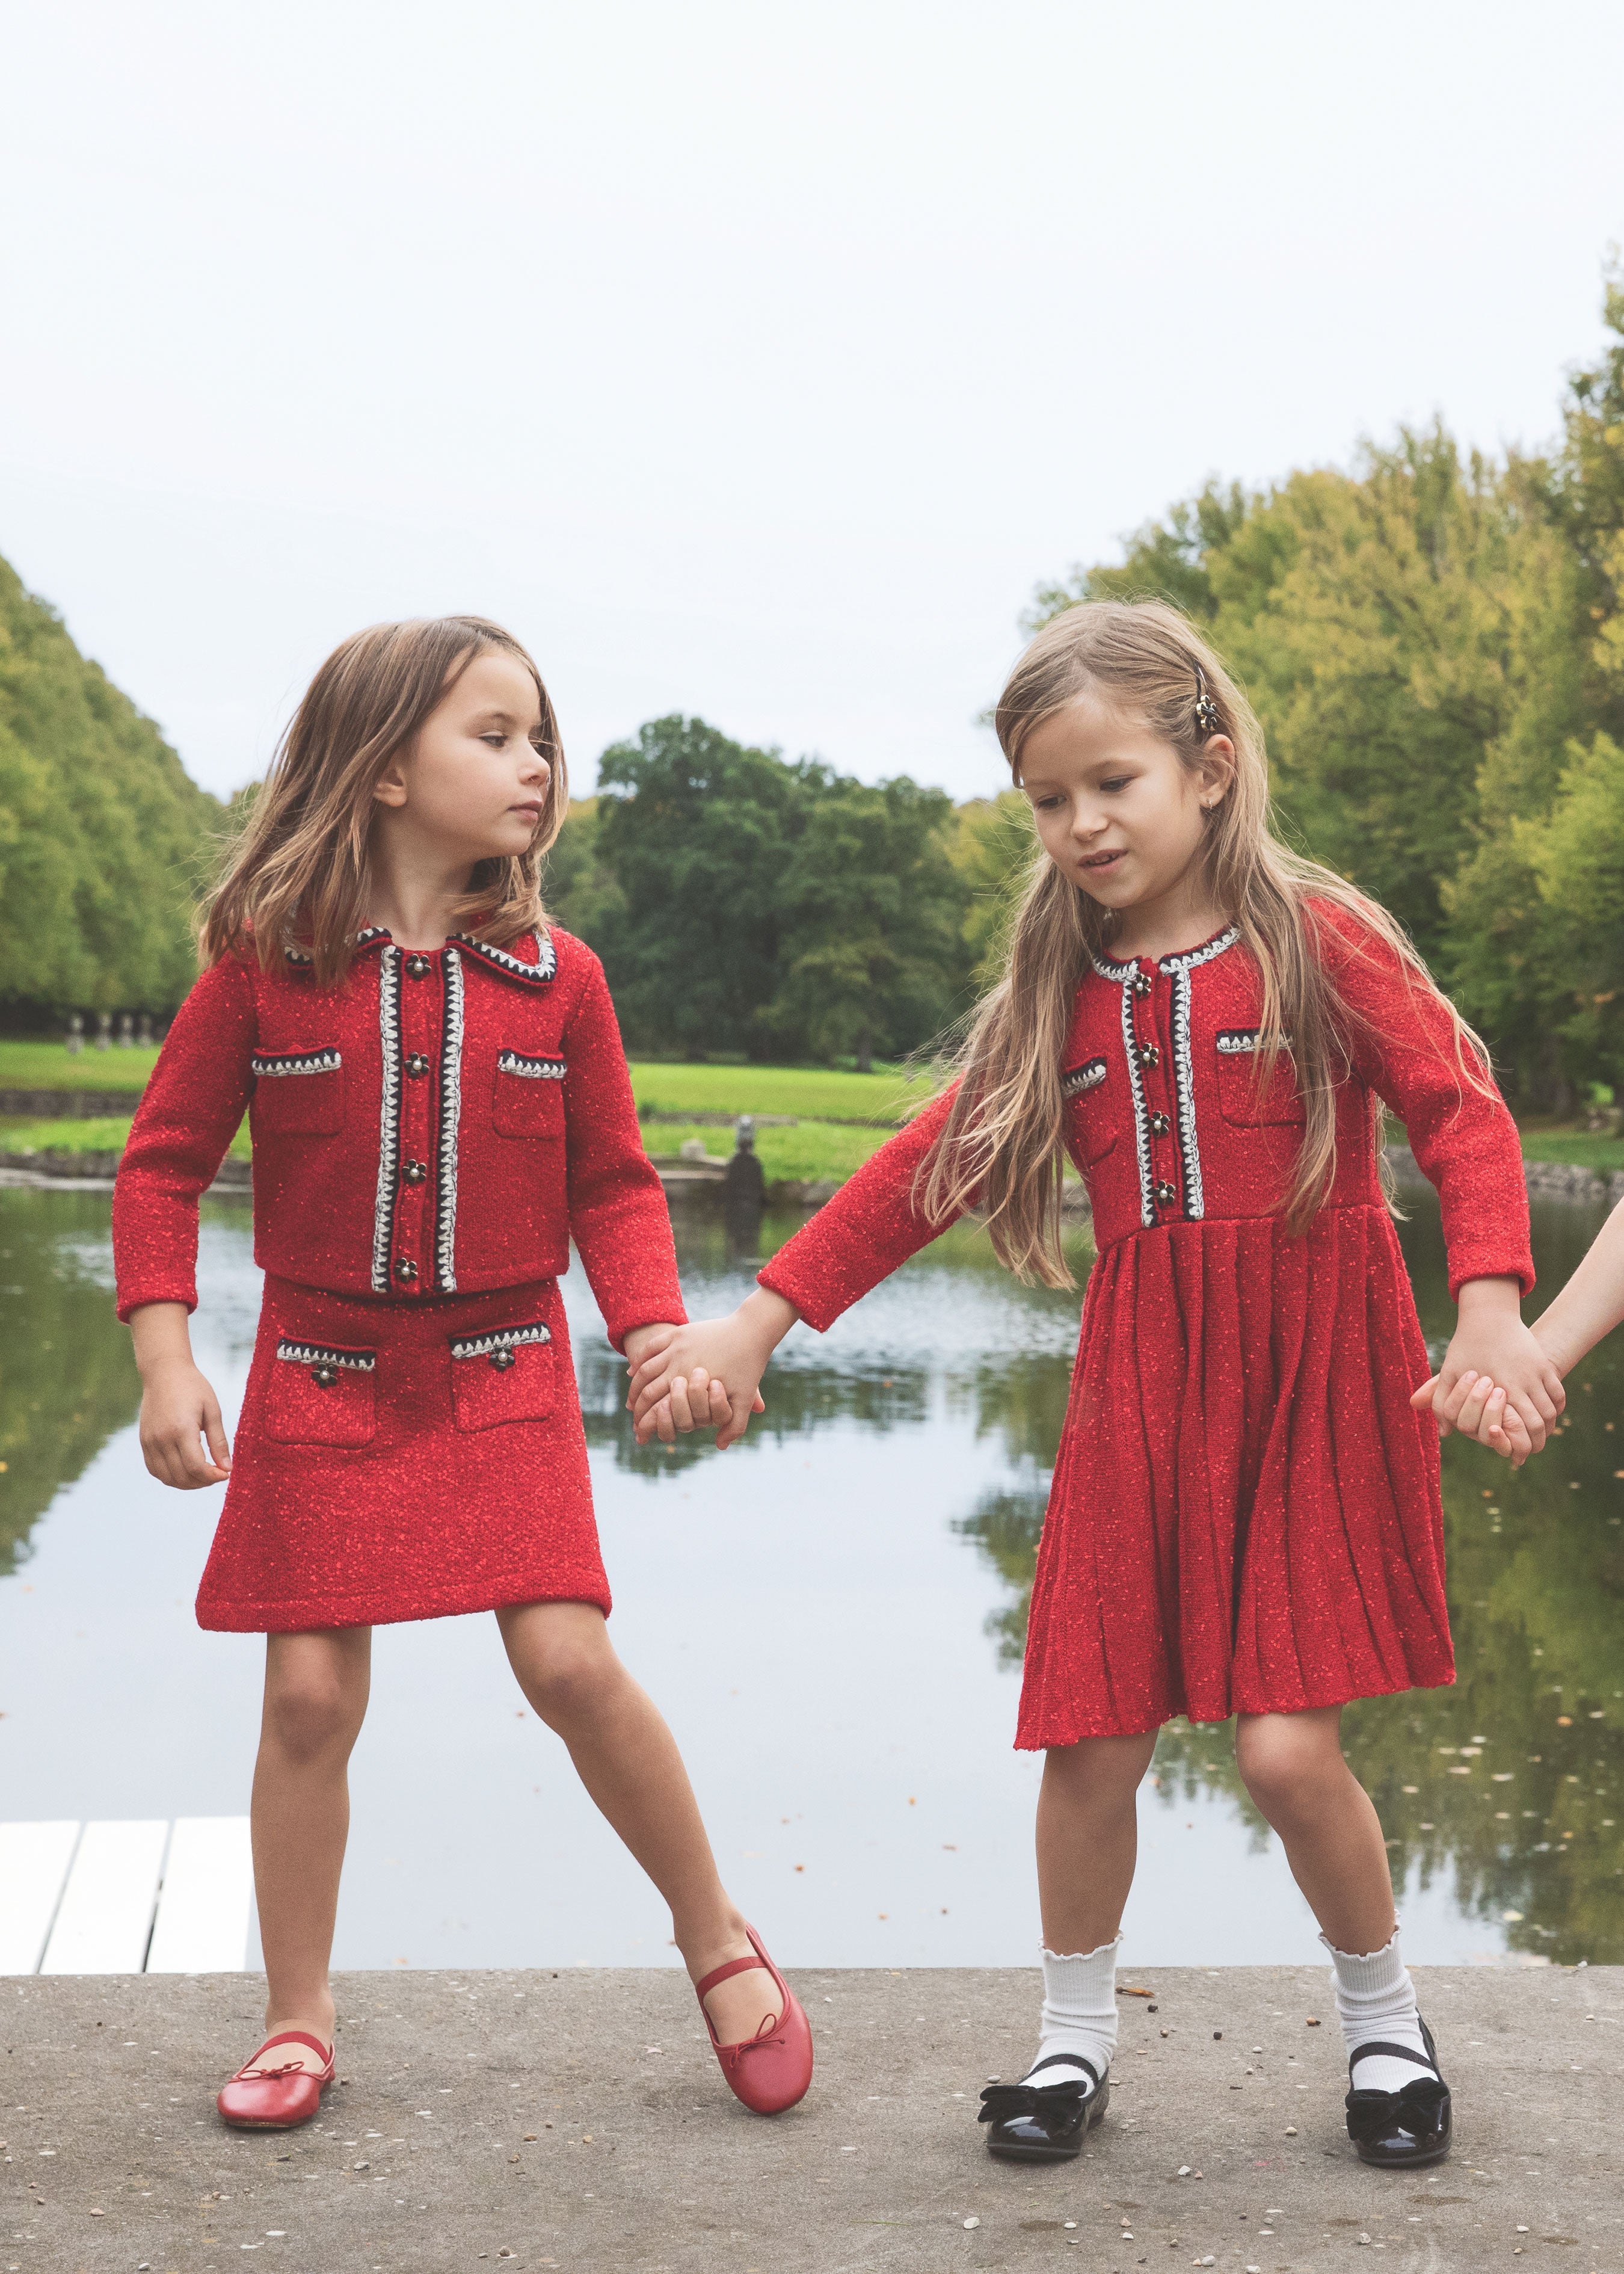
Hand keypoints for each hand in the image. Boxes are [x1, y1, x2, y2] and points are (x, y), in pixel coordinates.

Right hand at [138, 1358, 230, 1486]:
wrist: (164, 1372)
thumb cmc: (193, 1387)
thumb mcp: (212, 1411)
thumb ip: (219, 1442)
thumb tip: (227, 1468)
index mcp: (181, 1429)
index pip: (196, 1467)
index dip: (212, 1477)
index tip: (226, 1474)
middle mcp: (162, 1439)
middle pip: (182, 1476)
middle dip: (203, 1482)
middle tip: (217, 1474)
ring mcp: (150, 1441)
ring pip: (167, 1477)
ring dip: (187, 1483)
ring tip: (203, 1474)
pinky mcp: (144, 1441)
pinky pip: (155, 1470)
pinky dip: (170, 1477)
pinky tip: (185, 1470)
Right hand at [626, 1290, 796, 1449]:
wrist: (751, 1330)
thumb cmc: (749, 1367)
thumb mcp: (744, 1398)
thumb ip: (734, 1425)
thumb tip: (720, 1446)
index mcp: (691, 1383)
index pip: (658, 1406)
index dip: (646, 1422)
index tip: (640, 1433)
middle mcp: (678, 1364)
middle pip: (646, 1389)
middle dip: (637, 1407)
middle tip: (634, 1419)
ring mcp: (676, 1346)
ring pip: (645, 1369)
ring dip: (635, 1386)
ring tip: (632, 1399)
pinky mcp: (679, 1333)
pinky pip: (651, 1347)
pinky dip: (639, 1361)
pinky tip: (633, 1371)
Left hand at [1408, 1275, 1563, 1459]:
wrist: (1489, 1315)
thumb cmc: (1465, 1346)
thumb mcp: (1449, 1372)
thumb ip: (1442, 1403)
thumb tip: (1445, 1433)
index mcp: (1500, 1388)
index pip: (1521, 1428)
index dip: (1521, 1445)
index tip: (1517, 1455)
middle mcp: (1523, 1382)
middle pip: (1540, 1423)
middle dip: (1537, 1440)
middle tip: (1531, 1449)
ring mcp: (1537, 1373)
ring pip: (1552, 1410)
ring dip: (1547, 1426)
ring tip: (1539, 1434)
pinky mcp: (1544, 1365)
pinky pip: (1559, 1394)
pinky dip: (1557, 1408)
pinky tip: (1548, 1414)